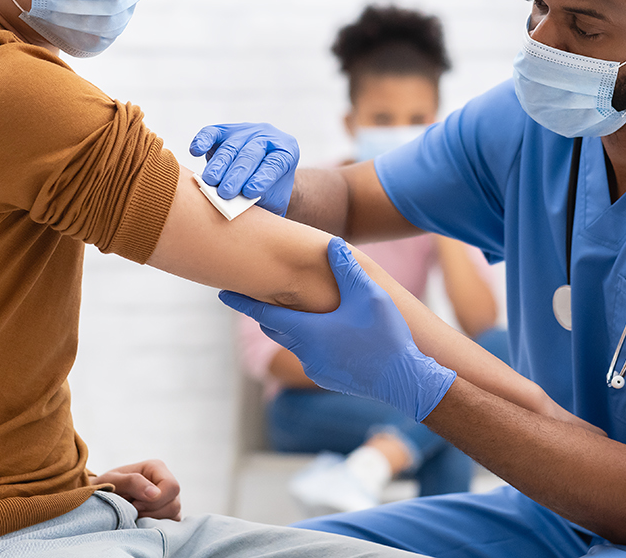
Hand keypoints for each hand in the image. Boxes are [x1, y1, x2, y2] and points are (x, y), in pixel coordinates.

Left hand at [94, 459, 180, 519]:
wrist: (102, 499)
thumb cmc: (106, 487)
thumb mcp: (112, 481)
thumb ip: (132, 482)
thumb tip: (154, 494)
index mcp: (157, 468)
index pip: (172, 486)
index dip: (155, 499)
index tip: (135, 503)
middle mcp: (167, 484)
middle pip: (174, 504)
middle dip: (150, 511)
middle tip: (131, 509)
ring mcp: (170, 500)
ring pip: (173, 516)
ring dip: (150, 519)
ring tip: (134, 514)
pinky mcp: (168, 515)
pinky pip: (169, 526)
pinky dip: (153, 526)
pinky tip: (139, 521)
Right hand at [189, 123, 298, 215]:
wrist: (261, 175)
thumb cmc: (269, 191)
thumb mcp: (273, 199)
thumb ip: (263, 203)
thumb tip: (243, 212)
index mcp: (286, 152)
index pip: (275, 164)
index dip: (262, 178)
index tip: (249, 193)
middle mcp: (267, 137)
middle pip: (250, 155)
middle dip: (237, 174)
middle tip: (226, 193)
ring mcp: (245, 131)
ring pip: (230, 147)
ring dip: (219, 165)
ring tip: (210, 182)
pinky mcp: (224, 131)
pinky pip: (212, 133)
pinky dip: (203, 141)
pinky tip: (196, 151)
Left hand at [221, 237, 456, 421]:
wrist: (404, 381)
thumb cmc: (385, 336)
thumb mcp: (369, 295)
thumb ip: (347, 269)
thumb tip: (330, 244)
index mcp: (308, 330)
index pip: (263, 312)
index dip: (241, 302)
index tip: (221, 293)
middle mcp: (305, 352)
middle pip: (276, 327)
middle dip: (266, 311)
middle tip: (257, 294)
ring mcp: (316, 368)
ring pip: (294, 342)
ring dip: (291, 326)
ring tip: (295, 310)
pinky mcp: (328, 378)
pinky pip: (311, 355)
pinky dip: (310, 341)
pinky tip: (328, 332)